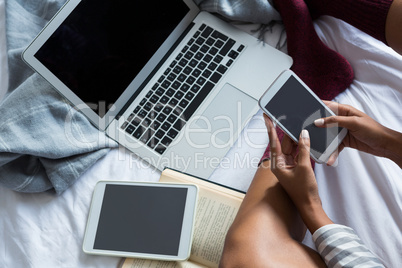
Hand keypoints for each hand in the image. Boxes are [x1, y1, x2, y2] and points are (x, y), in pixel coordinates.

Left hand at [264, 114, 331, 232]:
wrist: (310, 205)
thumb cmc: (304, 190)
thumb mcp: (304, 167)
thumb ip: (303, 149)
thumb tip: (303, 134)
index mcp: (276, 164)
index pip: (273, 142)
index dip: (271, 128)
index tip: (267, 118)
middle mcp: (280, 164)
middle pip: (283, 143)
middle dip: (287, 131)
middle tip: (288, 117)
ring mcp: (287, 166)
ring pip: (291, 147)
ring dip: (296, 139)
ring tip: (299, 125)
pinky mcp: (295, 167)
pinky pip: (297, 153)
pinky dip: (301, 146)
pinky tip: (305, 138)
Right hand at [314, 101, 401, 166]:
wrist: (385, 145)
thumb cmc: (373, 130)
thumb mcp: (354, 123)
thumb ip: (335, 121)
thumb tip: (319, 121)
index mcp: (345, 110)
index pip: (327, 106)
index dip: (316, 108)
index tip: (305, 112)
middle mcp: (342, 120)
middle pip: (324, 122)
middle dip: (316, 128)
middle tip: (306, 132)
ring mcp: (342, 131)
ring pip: (328, 136)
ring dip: (323, 143)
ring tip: (316, 149)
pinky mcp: (344, 141)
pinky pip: (334, 146)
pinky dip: (331, 153)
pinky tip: (329, 159)